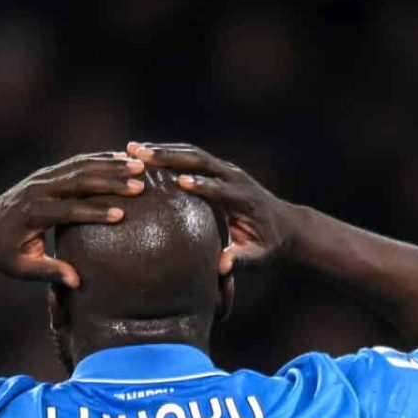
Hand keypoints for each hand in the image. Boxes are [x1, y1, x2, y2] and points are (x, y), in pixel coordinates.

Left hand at [0, 152, 145, 286]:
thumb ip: (48, 271)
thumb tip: (76, 281)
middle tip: (140, 183)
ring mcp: (42, 178)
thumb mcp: (22, 268)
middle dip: (111, 181)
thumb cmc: (3, 254)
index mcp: (33, 214)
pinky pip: (76, 162)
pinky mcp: (47, 174)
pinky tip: (122, 158)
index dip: (95, 212)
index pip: (68, 210)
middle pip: (79, 181)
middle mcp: (38, 190)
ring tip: (140, 165)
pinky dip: (100, 159)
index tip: (121, 214)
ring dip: (111, 164)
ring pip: (80, 166)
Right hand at [127, 141, 295, 273]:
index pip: (221, 189)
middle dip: (170, 157)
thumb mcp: (259, 257)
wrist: (285, 224)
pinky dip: (168, 152)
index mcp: (245, 199)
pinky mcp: (219, 169)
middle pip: (201, 161)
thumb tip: (222, 267)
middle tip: (140, 155)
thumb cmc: (269, 245)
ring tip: (132, 149)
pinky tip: (144, 154)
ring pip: (193, 153)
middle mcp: (235, 178)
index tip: (180, 182)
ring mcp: (226, 170)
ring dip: (163, 150)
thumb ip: (241, 260)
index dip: (203, 185)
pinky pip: (191, 156)